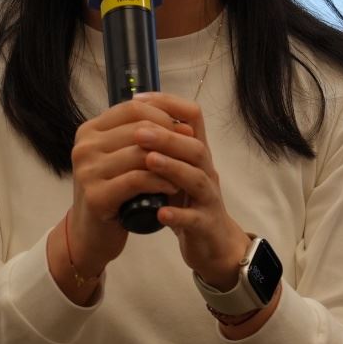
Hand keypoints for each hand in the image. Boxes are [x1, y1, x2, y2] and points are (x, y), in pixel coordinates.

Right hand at [63, 96, 186, 277]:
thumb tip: (184, 123)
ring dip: (169, 161)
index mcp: (89, 131)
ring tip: (184, 171)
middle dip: (170, 138)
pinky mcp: (95, 195)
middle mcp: (84, 147)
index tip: (184, 130)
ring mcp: (87, 171)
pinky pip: (137, 180)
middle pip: (139, 128)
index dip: (163, 115)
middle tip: (192, 150)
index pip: (132, 108)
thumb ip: (142, 137)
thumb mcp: (122, 159)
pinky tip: (172, 188)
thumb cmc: (112, 193)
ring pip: (140, 153)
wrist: (91, 234)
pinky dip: (160, 182)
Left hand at [129, 91, 248, 291]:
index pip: (192, 119)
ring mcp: (208, 199)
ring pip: (198, 179)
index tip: (138, 100)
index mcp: (196, 155)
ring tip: (149, 161)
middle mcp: (206, 172)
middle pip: (194, 147)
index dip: (167, 105)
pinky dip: (178, 215)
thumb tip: (129, 119)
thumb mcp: (176, 171)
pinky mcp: (206, 225)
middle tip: (139, 131)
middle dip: (167, 137)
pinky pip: (195, 219)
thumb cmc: (188, 203)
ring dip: (173, 168)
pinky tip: (160, 213)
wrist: (212, 243)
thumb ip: (160, 147)